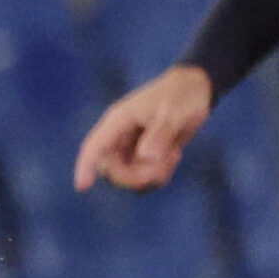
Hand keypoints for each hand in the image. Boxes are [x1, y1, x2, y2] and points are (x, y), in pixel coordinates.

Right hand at [74, 65, 212, 192]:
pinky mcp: (142, 158)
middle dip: (134, 176)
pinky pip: (142, 179)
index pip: (94, 146)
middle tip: (162, 167)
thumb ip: (161, 132)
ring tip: (174, 156)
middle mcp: (119, 137)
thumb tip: (146, 155)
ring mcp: (129, 149)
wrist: (196, 90)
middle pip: (111, 169)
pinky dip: (158, 176)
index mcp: (118, 121)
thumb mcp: (175, 111)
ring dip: (150, 175)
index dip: (86, 166)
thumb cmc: (182, 95)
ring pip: (127, 177)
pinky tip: (174, 156)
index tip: (82, 187)